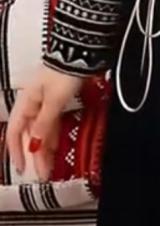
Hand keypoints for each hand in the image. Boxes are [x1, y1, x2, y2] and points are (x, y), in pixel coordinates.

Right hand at [6, 65, 83, 181]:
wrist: (80, 51)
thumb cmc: (64, 74)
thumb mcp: (54, 100)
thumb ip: (44, 123)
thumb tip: (34, 146)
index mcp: (26, 102)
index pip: (14, 131)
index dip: (15, 151)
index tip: (21, 169)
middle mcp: (33, 102)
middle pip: (30, 132)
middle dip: (35, 154)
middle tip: (43, 173)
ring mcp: (46, 99)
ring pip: (42, 128)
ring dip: (46, 147)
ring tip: (51, 166)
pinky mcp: (59, 96)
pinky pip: (52, 120)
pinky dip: (54, 134)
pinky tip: (57, 146)